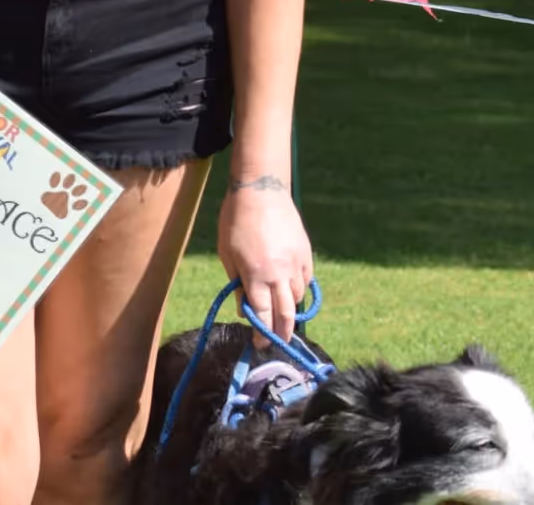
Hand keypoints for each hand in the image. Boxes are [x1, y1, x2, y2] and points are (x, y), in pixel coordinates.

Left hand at [217, 174, 313, 347]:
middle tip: (277, 343)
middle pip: (285, 314)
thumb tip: (244, 308)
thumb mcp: (227, 253)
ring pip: (298, 298)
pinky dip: (299, 290)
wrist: (261, 189)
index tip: (259, 344)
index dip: (261, 334)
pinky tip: (291, 291)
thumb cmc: (236, 220)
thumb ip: (237, 284)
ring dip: (289, 311)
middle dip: (281, 333)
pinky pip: (306, 280)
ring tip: (281, 316)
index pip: (262, 316)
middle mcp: (279, 273)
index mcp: (256, 275)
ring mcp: (295, 263)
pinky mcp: (305, 252)